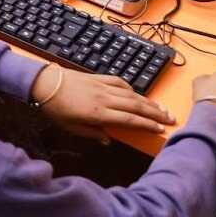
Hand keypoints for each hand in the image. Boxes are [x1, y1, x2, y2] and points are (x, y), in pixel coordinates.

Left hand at [35, 66, 175, 140]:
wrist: (44, 83)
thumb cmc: (55, 108)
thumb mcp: (70, 127)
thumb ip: (92, 133)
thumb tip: (109, 139)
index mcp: (99, 113)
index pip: (130, 119)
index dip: (148, 124)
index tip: (161, 129)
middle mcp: (105, 98)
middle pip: (136, 106)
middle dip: (156, 113)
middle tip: (171, 118)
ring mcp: (102, 86)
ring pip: (131, 94)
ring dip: (148, 101)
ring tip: (162, 107)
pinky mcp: (97, 77)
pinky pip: (119, 82)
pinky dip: (131, 88)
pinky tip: (137, 93)